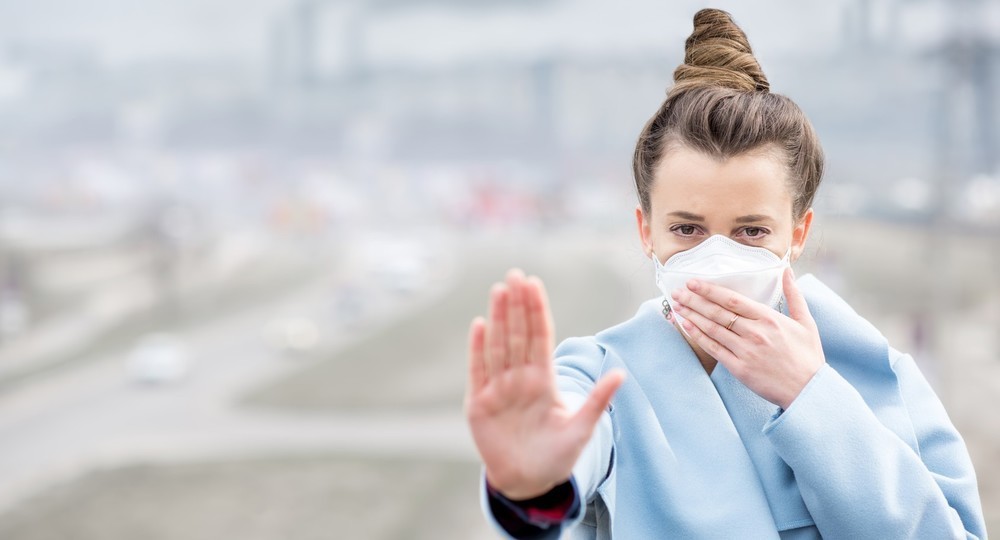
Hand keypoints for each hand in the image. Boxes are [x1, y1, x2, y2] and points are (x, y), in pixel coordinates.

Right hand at [465, 269, 624, 499]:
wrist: (528, 482)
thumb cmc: (556, 455)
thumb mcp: (581, 428)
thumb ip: (597, 400)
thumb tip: (621, 373)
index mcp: (544, 380)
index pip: (540, 337)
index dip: (537, 311)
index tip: (534, 284)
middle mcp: (520, 378)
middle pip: (518, 335)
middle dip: (517, 305)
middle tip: (515, 275)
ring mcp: (498, 389)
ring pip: (498, 346)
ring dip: (499, 319)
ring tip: (499, 290)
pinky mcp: (479, 404)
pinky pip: (478, 371)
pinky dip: (477, 349)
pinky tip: (479, 325)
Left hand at [669, 268, 824, 408]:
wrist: (808, 391)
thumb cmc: (808, 356)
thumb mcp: (806, 322)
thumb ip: (794, 295)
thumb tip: (786, 270)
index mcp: (769, 319)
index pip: (733, 300)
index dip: (710, 290)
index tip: (694, 282)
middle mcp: (755, 333)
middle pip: (718, 312)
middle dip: (694, 300)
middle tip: (677, 291)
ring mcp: (745, 351)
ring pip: (712, 329)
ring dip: (691, 315)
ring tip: (676, 305)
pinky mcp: (739, 368)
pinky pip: (714, 349)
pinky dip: (698, 336)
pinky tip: (686, 326)